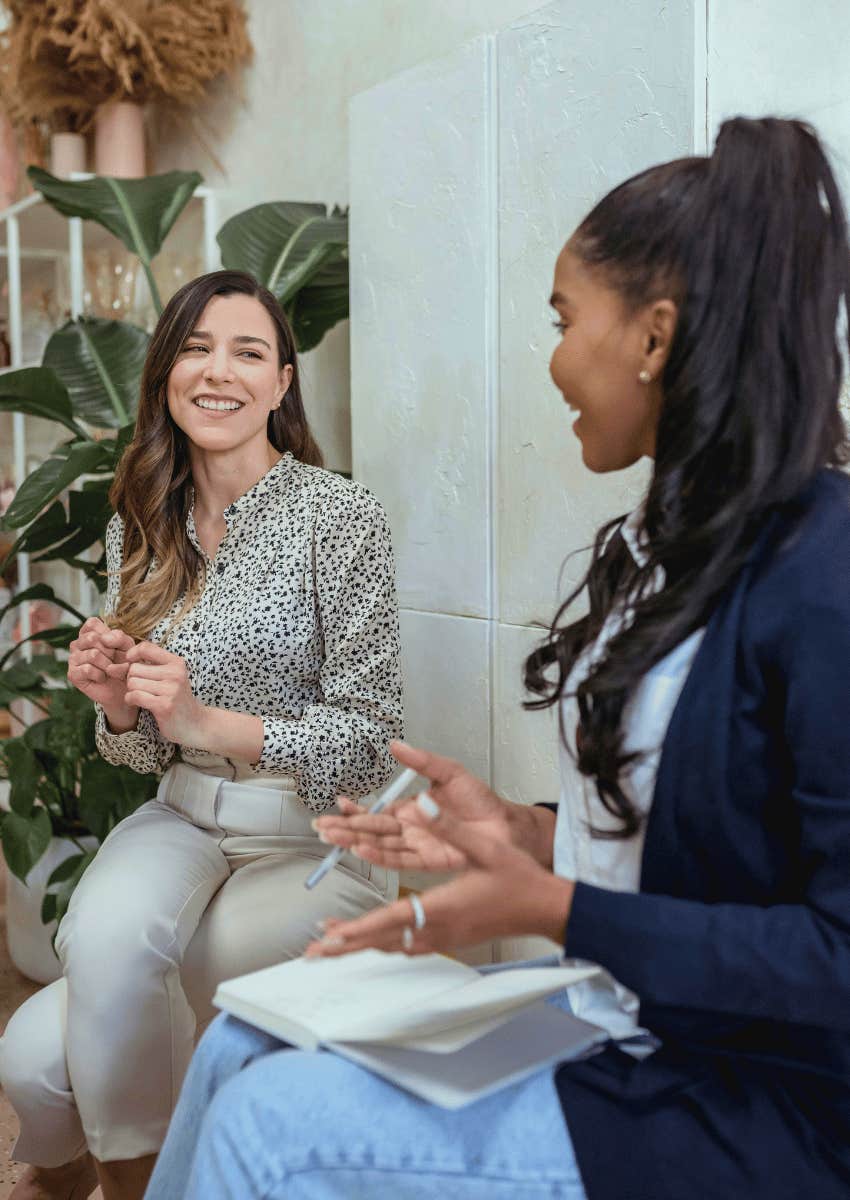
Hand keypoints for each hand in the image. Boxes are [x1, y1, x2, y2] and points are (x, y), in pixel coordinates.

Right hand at [68, 617, 137, 730]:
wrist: (123, 689)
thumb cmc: (124, 664)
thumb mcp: (128, 646)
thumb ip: (119, 637)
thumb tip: (104, 638)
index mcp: (89, 632)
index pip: (92, 623)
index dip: (107, 634)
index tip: (115, 645)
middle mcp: (78, 643)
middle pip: (92, 638)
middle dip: (110, 652)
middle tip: (114, 661)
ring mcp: (73, 658)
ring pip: (92, 655)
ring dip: (108, 666)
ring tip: (110, 671)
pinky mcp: (72, 674)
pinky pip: (88, 669)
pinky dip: (101, 675)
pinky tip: (102, 678)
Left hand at [117, 641, 205, 745]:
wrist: (195, 723)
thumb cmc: (177, 699)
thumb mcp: (168, 678)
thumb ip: (145, 667)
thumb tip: (112, 666)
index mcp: (176, 663)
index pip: (146, 647)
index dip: (132, 654)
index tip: (131, 664)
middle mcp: (175, 673)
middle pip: (134, 668)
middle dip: (131, 679)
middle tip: (139, 687)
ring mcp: (171, 690)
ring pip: (133, 682)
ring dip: (131, 691)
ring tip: (140, 696)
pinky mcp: (164, 705)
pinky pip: (135, 696)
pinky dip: (131, 700)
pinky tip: (137, 703)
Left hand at [306, 791, 573, 957]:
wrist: (544, 909)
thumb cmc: (517, 878)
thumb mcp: (484, 846)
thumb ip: (448, 826)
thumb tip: (421, 801)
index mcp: (444, 906)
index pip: (392, 919)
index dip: (359, 928)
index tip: (331, 935)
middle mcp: (439, 929)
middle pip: (384, 941)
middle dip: (347, 947)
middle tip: (313, 954)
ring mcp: (445, 939)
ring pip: (394, 946)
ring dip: (362, 946)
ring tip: (332, 947)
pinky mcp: (450, 940)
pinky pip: (408, 946)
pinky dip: (385, 944)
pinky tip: (375, 941)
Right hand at [313, 740, 555, 871]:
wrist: (507, 826)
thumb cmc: (481, 801)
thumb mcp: (449, 772)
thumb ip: (421, 761)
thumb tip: (396, 744)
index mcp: (411, 810)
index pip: (377, 812)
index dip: (356, 810)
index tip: (337, 805)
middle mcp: (410, 830)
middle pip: (371, 831)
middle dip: (345, 828)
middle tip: (320, 828)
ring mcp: (418, 847)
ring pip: (379, 845)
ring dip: (355, 842)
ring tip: (332, 837)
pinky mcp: (429, 861)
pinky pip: (399, 859)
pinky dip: (379, 855)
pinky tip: (361, 850)